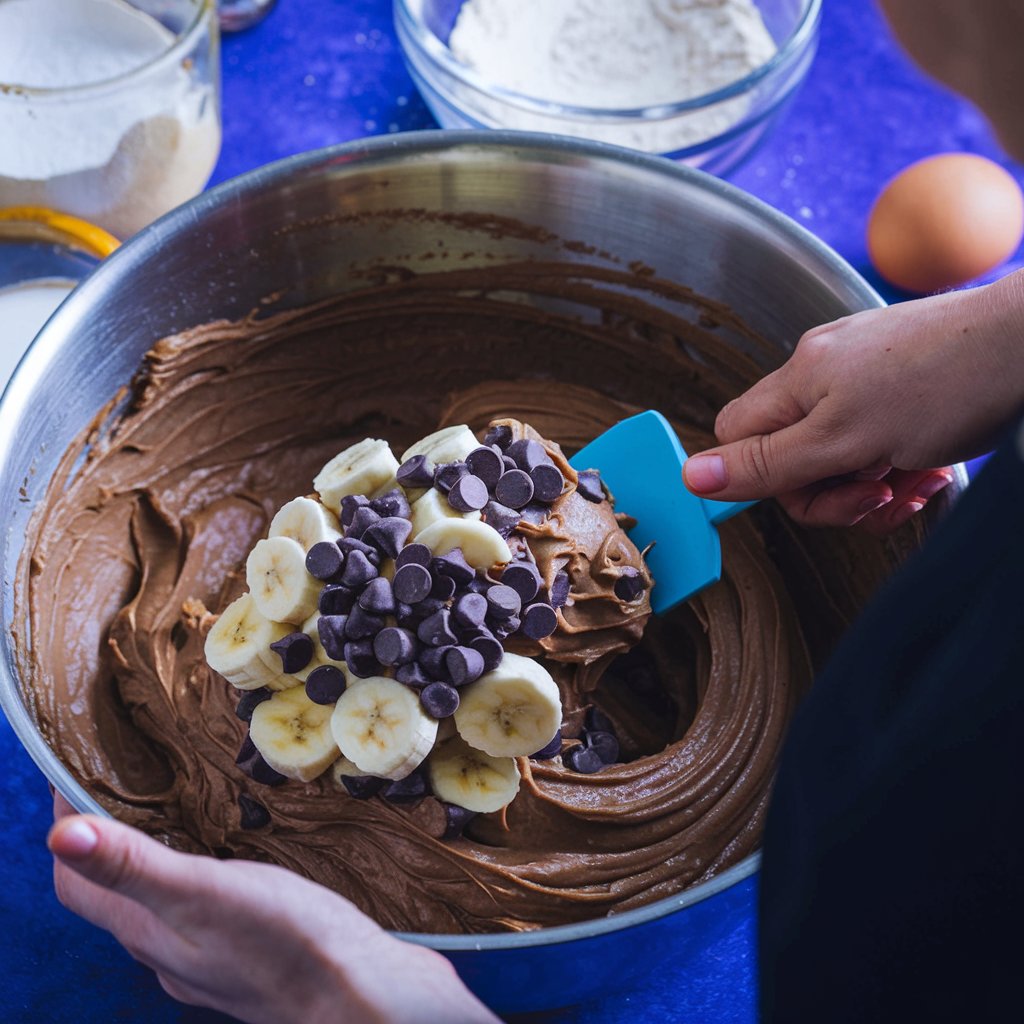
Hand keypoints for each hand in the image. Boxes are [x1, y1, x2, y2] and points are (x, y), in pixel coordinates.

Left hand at [49, 793, 497, 1023]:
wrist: (363, 999)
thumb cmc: (289, 943)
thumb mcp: (205, 893)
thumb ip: (135, 865)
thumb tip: (61, 835)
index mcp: (149, 932)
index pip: (77, 883)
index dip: (67, 829)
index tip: (78, 773)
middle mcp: (169, 952)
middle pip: (116, 895)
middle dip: (112, 840)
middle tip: (132, 781)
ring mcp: (210, 961)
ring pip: (163, 906)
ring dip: (157, 859)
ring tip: (181, 810)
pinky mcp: (250, 958)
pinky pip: (206, 914)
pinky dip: (202, 879)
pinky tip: (235, 862)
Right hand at [683, 272, 1023, 530]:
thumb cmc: (949, 382)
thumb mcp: (844, 441)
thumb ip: (765, 464)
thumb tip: (689, 476)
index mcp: (798, 379)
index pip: (736, 437)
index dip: (758, 479)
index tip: (804, 496)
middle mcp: (824, 372)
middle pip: (790, 457)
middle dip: (832, 493)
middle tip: (873, 494)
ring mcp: (865, 377)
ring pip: (838, 457)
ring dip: (872, 486)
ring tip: (912, 482)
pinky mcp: (903, 386)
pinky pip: (878, 442)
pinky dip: (901, 466)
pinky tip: (930, 469)